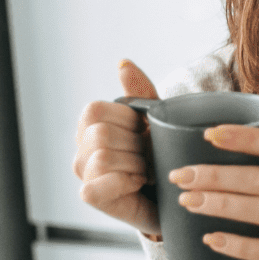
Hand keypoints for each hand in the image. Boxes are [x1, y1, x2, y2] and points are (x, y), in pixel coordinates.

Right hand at [74, 60, 160, 235]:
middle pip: (100, 134)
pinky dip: (125, 182)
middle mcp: (81, 147)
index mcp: (92, 123)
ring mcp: (83, 173)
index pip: (95, 110)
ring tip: (148, 170)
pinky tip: (139, 183)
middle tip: (149, 155)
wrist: (177, 192)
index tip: (145, 132)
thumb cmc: (163, 153)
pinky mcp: (91, 196)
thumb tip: (122, 63)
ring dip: (135, 164)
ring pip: (102, 157)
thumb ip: (141, 93)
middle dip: (135, 145)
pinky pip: (96, 185)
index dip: (127, 120)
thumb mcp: (158, 119)